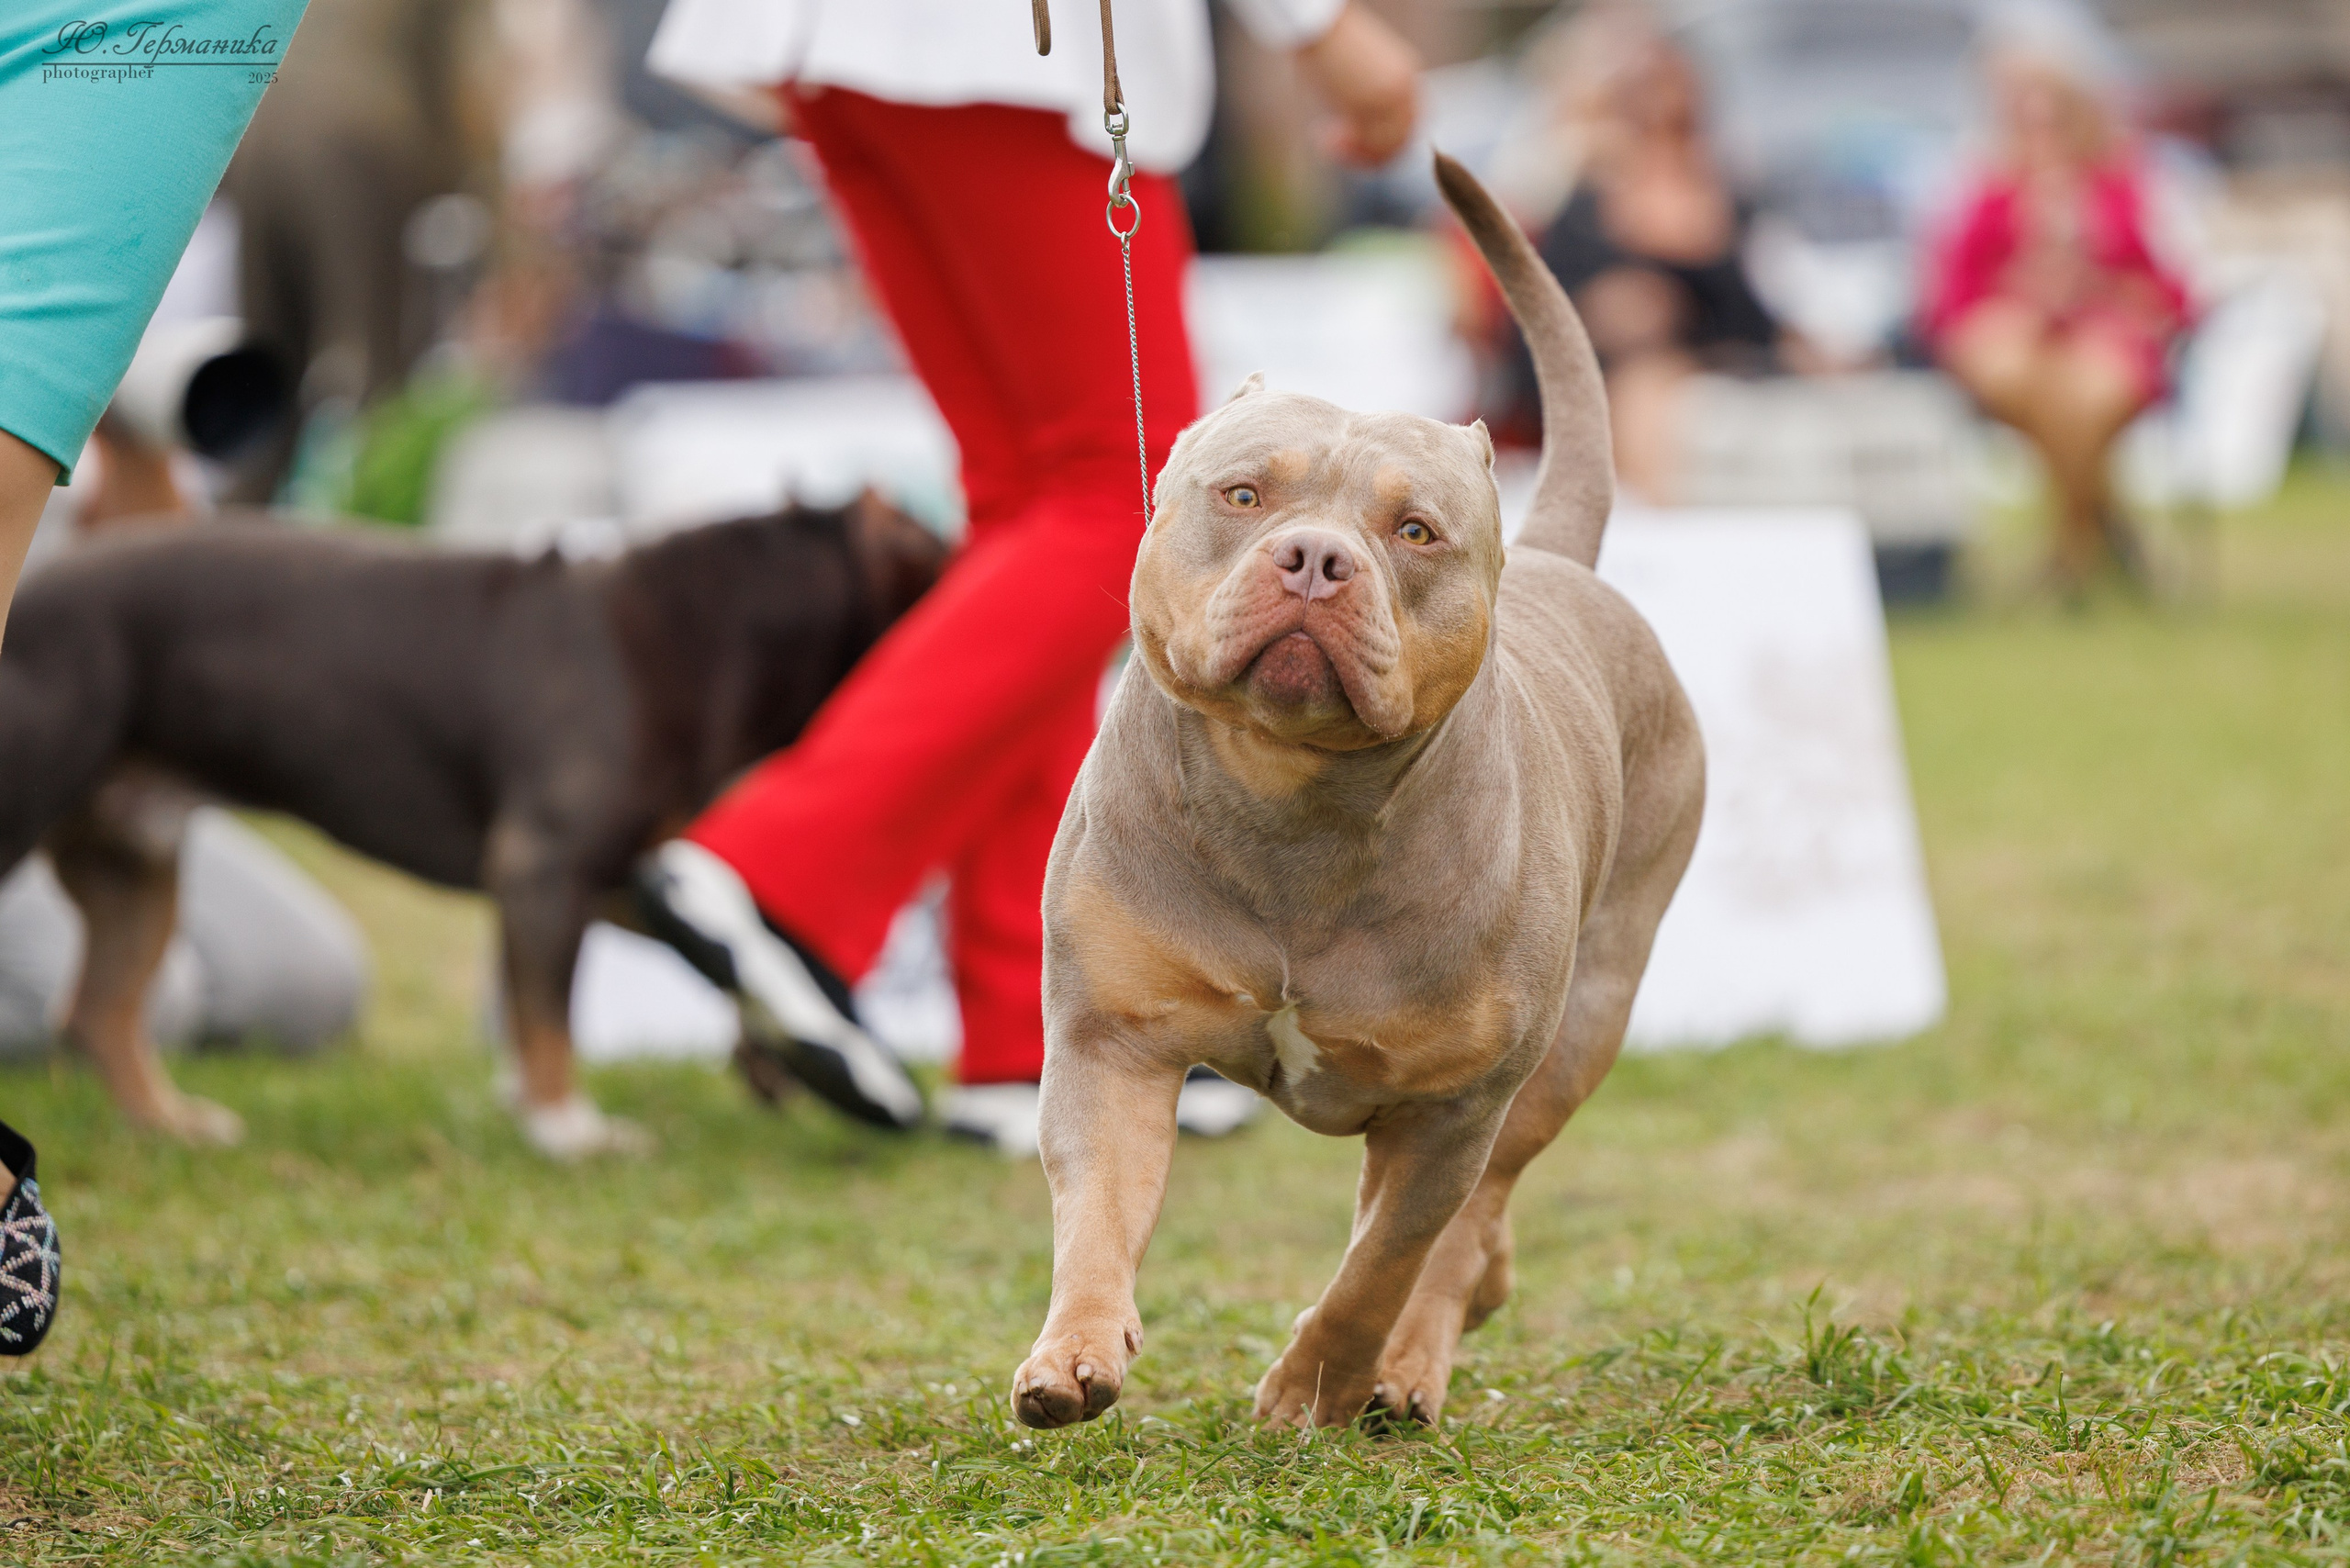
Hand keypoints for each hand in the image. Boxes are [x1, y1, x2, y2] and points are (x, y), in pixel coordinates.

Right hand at [1295, 3, 1420, 167]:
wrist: (1318, 22)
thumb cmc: (1328, 40)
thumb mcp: (1358, 70)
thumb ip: (1368, 96)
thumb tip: (1355, 126)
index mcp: (1407, 75)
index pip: (1408, 124)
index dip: (1382, 141)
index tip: (1350, 140)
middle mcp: (1406, 88)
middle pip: (1401, 141)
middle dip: (1369, 153)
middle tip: (1336, 147)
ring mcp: (1391, 98)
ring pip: (1386, 148)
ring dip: (1356, 156)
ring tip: (1327, 144)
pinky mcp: (1372, 106)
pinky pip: (1369, 146)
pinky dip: (1348, 153)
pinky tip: (1324, 139)